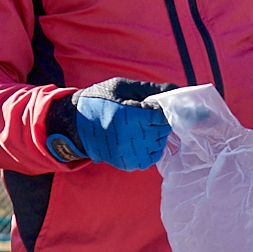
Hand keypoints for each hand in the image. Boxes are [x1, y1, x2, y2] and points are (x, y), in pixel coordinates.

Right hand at [46, 78, 170, 169]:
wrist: (75, 125)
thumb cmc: (99, 101)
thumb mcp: (122, 87)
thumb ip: (151, 89)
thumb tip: (177, 90)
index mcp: (129, 116)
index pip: (163, 116)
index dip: (162, 109)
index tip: (154, 106)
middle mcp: (130, 138)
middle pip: (163, 129)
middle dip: (159, 121)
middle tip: (146, 115)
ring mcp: (130, 153)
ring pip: (160, 143)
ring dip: (156, 134)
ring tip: (141, 126)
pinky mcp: (129, 164)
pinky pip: (153, 156)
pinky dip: (151, 147)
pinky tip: (140, 138)